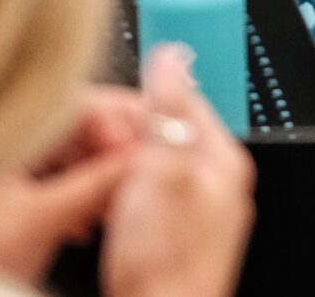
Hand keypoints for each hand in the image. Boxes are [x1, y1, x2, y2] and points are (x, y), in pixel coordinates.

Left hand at [0, 87, 140, 281]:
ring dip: (97, 178)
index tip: (155, 152)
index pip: (94, 102)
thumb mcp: (42, 218)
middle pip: (83, 127)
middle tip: (142, 183)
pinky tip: (81, 221)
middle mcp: (7, 131)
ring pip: (67, 152)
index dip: (131, 127)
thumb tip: (149, 161)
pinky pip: (47, 173)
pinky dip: (70, 191)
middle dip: (117, 156)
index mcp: (15, 125)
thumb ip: (101, 184)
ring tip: (114, 209)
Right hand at [99, 46, 253, 296]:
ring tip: (92, 184)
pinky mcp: (173, 239)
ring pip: (150, 169)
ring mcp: (196, 213)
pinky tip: (102, 214)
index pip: (185, 100)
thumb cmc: (165, 259)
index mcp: (222, 159)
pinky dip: (118, 199)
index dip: (141, 98)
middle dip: (125, 137)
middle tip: (92, 151)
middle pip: (165, 135)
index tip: (105, 106)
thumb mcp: (162, 170)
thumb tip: (174, 54)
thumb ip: (168, 112)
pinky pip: (143, 201)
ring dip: (117, 170)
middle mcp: (216, 184)